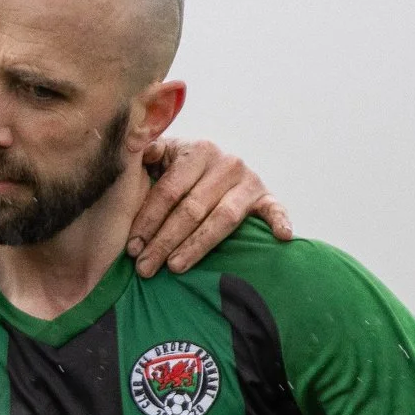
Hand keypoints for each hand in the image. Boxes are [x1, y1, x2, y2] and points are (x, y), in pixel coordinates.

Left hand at [128, 137, 294, 276]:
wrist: (205, 165)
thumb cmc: (172, 169)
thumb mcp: (156, 156)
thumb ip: (144, 151)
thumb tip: (141, 147)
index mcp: (197, 150)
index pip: (169, 191)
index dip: (148, 220)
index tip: (132, 247)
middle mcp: (226, 163)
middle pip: (192, 209)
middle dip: (165, 241)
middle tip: (146, 267)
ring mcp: (248, 180)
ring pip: (222, 219)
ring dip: (197, 246)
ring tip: (174, 267)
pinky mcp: (265, 196)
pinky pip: (274, 209)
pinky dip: (280, 220)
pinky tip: (282, 236)